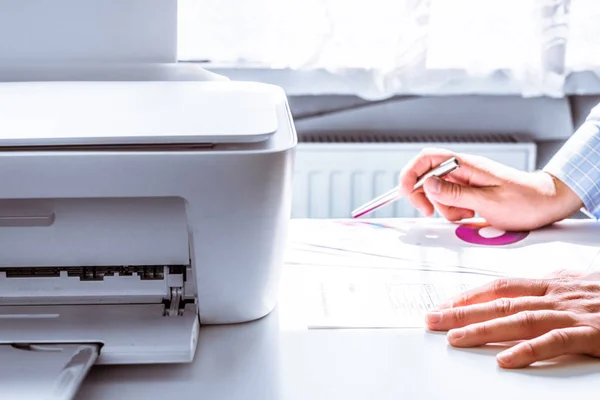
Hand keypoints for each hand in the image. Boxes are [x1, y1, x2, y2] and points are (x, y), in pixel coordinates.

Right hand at [398, 148, 582, 230]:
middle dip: (424, 196)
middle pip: (427, 177)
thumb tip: (426, 184)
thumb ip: (455, 194)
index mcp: (466, 165)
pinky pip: (451, 202)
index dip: (410, 173)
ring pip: (438, 193)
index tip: (405, 192)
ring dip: (444, 208)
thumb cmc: (525, 201)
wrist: (547, 204)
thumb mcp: (488, 201)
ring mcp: (466, 181)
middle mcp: (463, 170)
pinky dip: (454, 212)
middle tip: (430, 212)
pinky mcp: (470, 192)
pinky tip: (471, 215)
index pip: (427, 158)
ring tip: (467, 215)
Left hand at [425, 271, 599, 367]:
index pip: (500, 287)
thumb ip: (545, 291)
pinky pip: (555, 342)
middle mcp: (555, 295)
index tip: (443, 305)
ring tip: (455, 339)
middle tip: (432, 321)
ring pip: (519, 320)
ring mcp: (573, 313)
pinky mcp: (593, 333)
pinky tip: (505, 360)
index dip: (469, 296)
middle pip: (499, 303)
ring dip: (483, 329)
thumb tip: (516, 296)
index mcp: (550, 284)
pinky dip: (528, 350)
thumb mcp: (574, 287)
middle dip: (462, 312)